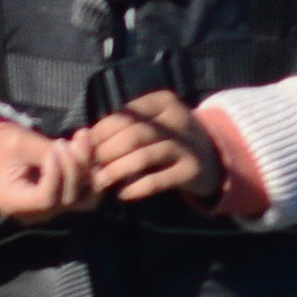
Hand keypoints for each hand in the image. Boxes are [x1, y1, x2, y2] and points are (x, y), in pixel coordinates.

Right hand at [0, 121, 97, 222]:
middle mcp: (36, 214)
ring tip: (82, 140)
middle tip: (74, 138)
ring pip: (83, 199)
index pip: (46, 199)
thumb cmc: (0, 150)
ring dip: (87, 168)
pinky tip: (85, 146)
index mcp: (14, 204)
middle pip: (66, 199)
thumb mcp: (16, 144)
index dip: (57, 174)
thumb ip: (43, 149)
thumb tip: (74, 150)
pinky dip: (91, 172)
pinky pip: (87, 194)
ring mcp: (52, 211)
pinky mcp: (64, 202)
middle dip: (75, 166)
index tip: (56, 146)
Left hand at [77, 91, 222, 209]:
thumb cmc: (169, 139)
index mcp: (163, 102)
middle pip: (134, 134)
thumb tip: (84, 138)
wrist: (212, 158)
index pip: (126, 115)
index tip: (86, 147)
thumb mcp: (152, 123)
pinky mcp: (192, 170)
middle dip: (106, 152)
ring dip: (117, 170)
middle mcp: (178, 119)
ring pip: (144, 156)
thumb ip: (124, 127)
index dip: (101, 131)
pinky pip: (158, 180)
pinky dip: (136, 188)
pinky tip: (122, 194)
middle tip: (90, 167)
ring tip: (100, 182)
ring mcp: (187, 146)